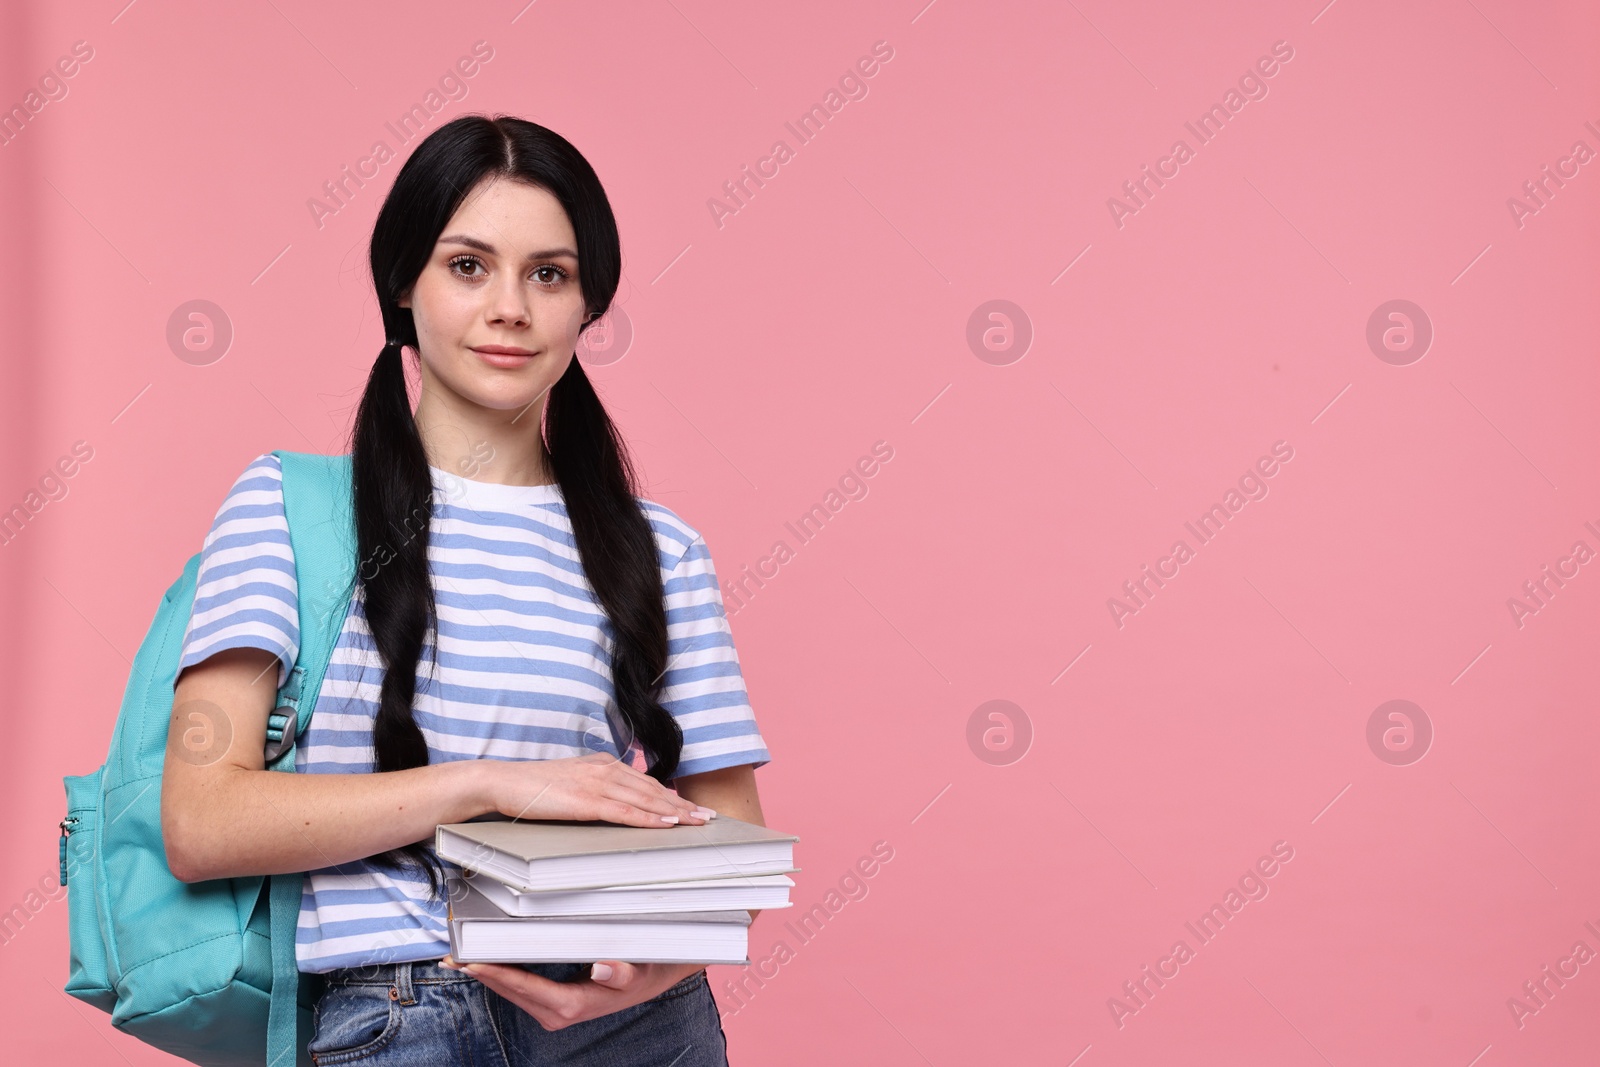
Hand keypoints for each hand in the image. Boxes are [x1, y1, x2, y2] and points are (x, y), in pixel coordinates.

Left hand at [437, 956, 703, 1030]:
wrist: (653, 979)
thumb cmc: (643, 970)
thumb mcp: (639, 969)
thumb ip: (622, 971)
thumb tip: (603, 964)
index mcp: (573, 1004)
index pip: (525, 987)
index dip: (496, 974)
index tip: (472, 961)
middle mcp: (558, 1012)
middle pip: (510, 991)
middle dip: (480, 973)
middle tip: (451, 954)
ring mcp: (553, 1010)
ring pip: (510, 991)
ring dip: (485, 974)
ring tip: (458, 955)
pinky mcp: (551, 1003)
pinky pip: (518, 988)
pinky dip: (499, 974)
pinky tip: (485, 960)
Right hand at [486, 752, 715, 827]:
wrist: (503, 782)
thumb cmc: (533, 788)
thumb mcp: (571, 783)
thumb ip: (594, 789)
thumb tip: (615, 802)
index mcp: (602, 765)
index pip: (645, 782)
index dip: (671, 795)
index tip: (692, 807)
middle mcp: (604, 769)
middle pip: (653, 790)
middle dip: (683, 804)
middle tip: (707, 816)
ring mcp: (597, 783)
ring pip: (645, 799)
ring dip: (675, 812)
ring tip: (697, 822)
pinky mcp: (587, 800)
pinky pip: (625, 811)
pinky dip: (650, 818)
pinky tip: (667, 824)